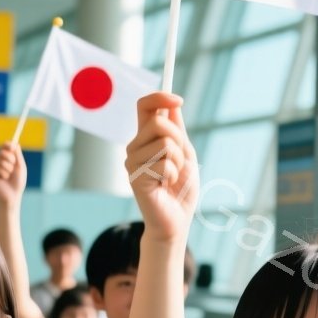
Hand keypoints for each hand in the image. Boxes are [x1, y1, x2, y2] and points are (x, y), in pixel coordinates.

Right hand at [0, 141, 26, 205]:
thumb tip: (15, 143)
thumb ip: (17, 155)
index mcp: (6, 158)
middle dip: (11, 159)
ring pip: (1, 161)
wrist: (13, 195)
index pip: (5, 146)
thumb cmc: (18, 181)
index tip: (12, 146)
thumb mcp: (20, 167)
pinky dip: (5, 174)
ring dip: (9, 169)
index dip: (8, 144)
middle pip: (2, 152)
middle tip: (13, 168)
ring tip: (9, 176)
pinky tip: (3, 179)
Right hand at [125, 92, 197, 241]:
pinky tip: (166, 186)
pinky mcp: (135, 177)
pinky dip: (174, 175)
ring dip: (178, 161)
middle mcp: (135, 147)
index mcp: (146, 138)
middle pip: (159, 123)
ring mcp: (132, 162)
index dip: (160, 97)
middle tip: (179, 160)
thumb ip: (177, 129)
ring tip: (172, 176)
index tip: (179, 100)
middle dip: (179, 140)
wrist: (176, 220)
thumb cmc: (181, 188)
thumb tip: (173, 104)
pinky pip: (165, 164)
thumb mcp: (184, 153)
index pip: (145, 106)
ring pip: (165, 143)